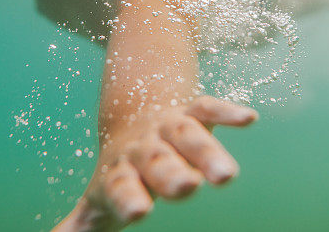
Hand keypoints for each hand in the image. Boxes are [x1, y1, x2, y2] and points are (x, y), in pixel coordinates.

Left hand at [53, 96, 257, 231]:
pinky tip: (247, 118)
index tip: (138, 212)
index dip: (129, 197)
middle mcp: (145, 148)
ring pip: (188, 135)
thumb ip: (81, 224)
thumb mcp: (99, 198)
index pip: (122, 186)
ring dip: (208, 152)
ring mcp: (168, 127)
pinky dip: (227, 112)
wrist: (131, 116)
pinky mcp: (191, 111)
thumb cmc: (119, 172)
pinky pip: (209, 108)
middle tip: (187, 188)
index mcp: (120, 172)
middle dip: (172, 174)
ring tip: (227, 175)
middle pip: (158, 160)